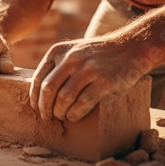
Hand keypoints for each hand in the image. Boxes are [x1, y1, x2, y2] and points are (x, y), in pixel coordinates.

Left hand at [30, 37, 147, 121]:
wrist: (129, 48)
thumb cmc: (96, 55)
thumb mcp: (72, 51)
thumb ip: (56, 66)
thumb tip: (39, 93)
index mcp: (59, 51)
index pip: (38, 78)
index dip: (34, 97)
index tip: (36, 108)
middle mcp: (71, 58)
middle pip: (48, 89)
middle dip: (44, 108)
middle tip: (47, 118)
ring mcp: (89, 69)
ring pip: (64, 98)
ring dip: (60, 112)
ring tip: (62, 117)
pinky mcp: (105, 81)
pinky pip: (83, 102)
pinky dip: (75, 113)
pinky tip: (74, 117)